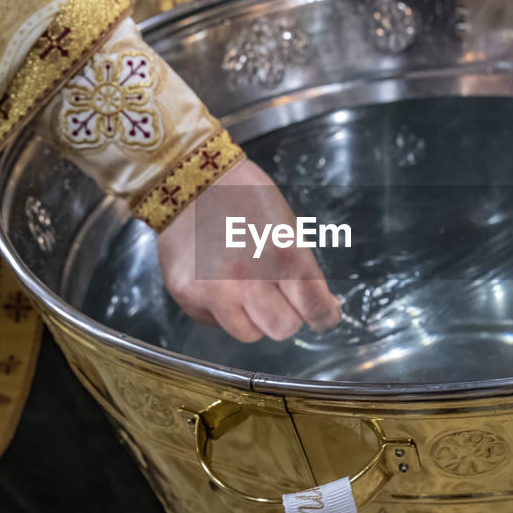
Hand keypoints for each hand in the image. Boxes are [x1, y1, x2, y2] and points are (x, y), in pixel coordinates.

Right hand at [156, 159, 342, 342]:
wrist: (190, 178)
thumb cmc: (245, 196)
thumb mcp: (287, 226)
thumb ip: (302, 270)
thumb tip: (321, 307)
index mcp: (283, 256)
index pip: (316, 310)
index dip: (324, 316)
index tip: (323, 315)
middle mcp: (248, 280)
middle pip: (282, 330)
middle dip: (286, 316)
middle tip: (279, 296)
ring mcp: (214, 292)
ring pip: (248, 334)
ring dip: (253, 317)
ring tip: (245, 288)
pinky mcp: (187, 297)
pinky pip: (216, 322)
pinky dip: (222, 310)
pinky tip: (217, 280)